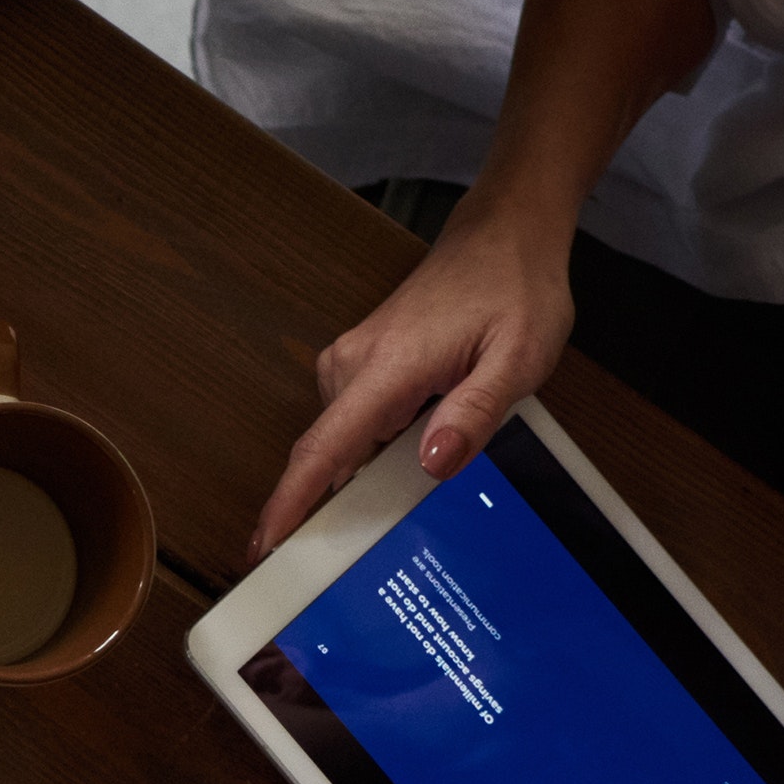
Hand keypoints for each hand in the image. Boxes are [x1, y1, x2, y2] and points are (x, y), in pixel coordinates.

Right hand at [255, 201, 572, 544]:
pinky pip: (355, 422)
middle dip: (337, 505)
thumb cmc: (514, 289)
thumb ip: (475, 411)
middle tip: (366, 548)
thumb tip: (435, 463)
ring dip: (370, 470)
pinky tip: (416, 448)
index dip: (291, 503)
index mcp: (387, 367)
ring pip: (345, 441)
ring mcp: (351, 362)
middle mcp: (352, 365)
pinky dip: (374, 447)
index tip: (265, 546)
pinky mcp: (360, 362)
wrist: (503, 235)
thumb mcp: (518, 357)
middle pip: (329, 454)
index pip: (324, 447)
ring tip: (417, 481)